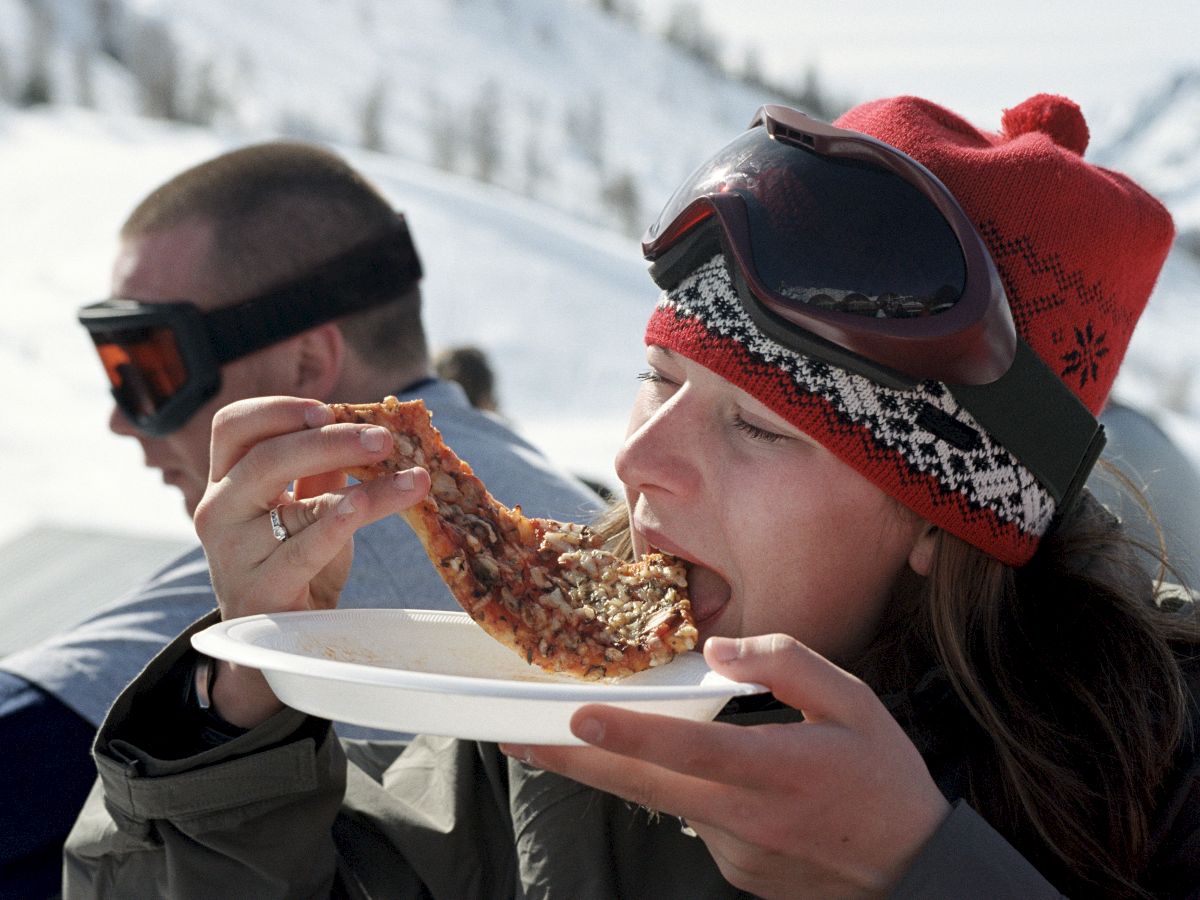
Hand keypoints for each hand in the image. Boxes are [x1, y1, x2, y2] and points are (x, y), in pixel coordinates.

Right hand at [193, 396, 430, 726]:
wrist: (279, 639)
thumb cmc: (293, 560)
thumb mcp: (306, 507)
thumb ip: (324, 469)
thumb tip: (373, 425)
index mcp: (225, 480)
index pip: (233, 426)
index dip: (278, 410)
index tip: (327, 409)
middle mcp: (218, 511)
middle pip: (264, 458)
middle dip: (330, 442)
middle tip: (386, 438)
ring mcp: (233, 554)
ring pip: (295, 507)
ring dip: (363, 487)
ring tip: (413, 478)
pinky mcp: (259, 592)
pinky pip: (302, 551)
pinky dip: (337, 525)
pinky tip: (367, 507)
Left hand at [502, 634, 949, 898]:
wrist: (911, 870)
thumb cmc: (884, 778)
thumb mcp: (854, 702)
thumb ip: (786, 664)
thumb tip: (718, 652)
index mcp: (777, 770)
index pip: (692, 751)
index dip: (632, 736)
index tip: (578, 719)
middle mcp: (746, 818)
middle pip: (645, 787)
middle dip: (574, 763)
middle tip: (515, 741)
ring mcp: (735, 853)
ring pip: (665, 802)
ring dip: (628, 769)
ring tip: (585, 735)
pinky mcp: (733, 871)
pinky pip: (693, 821)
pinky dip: (683, 792)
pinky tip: (711, 778)